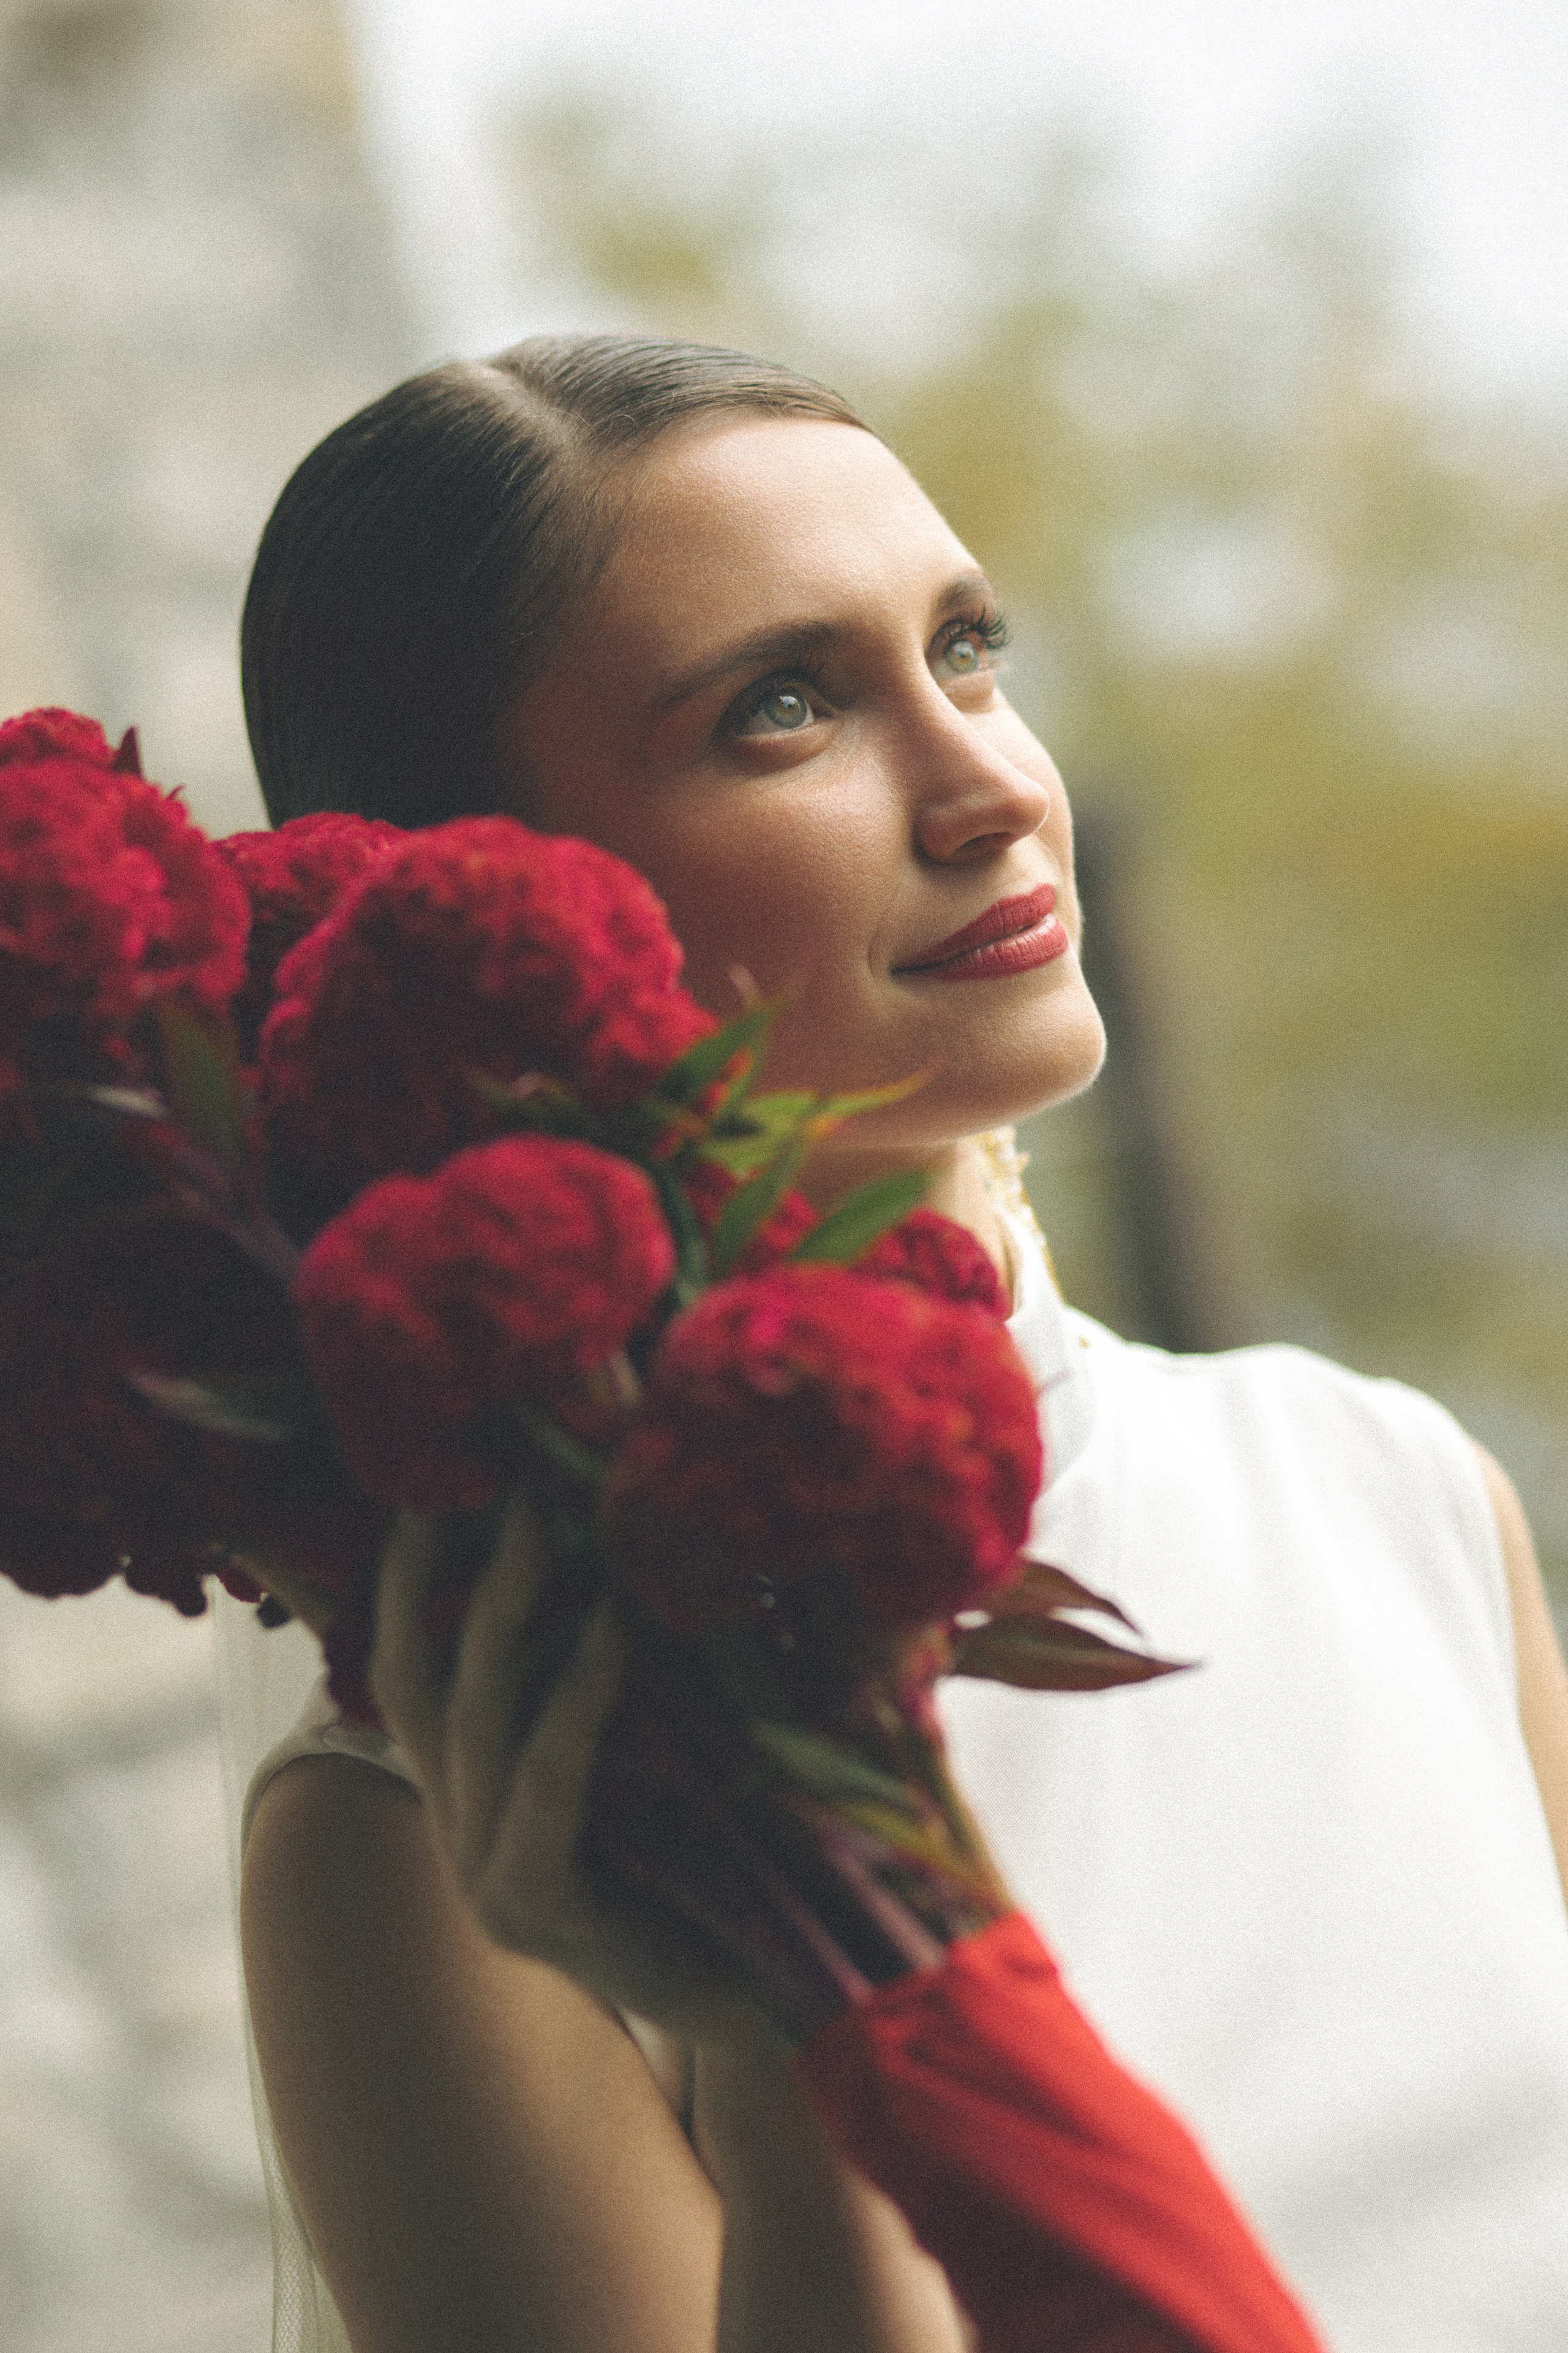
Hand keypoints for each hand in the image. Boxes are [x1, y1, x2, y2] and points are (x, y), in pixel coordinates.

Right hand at [368, 1497, 747, 2036]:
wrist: (781, 1996)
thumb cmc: (734, 1848)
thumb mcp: (662, 1738)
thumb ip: (622, 1660)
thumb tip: (646, 1523)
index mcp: (474, 1790)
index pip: (409, 1667)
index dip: (408, 1576)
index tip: (433, 1481)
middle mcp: (461, 1831)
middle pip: (424, 1679)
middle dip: (454, 1571)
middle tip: (505, 1478)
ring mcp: (488, 1880)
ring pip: (478, 1721)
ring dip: (513, 1612)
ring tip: (555, 1523)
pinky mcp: (537, 1912)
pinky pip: (545, 1786)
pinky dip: (576, 1700)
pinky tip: (614, 1628)